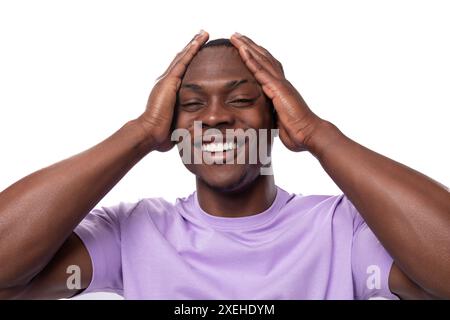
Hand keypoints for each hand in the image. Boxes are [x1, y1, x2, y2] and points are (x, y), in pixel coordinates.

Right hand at [136, 30, 208, 151]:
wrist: (149, 133)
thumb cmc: (162, 134)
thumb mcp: (176, 125)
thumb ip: (183, 122)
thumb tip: (195, 131)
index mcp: (167, 92)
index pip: (180, 72)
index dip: (188, 60)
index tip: (197, 52)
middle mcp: (165, 82)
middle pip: (181, 60)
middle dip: (191, 48)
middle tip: (201, 36)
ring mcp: (166, 80)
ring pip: (182, 57)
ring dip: (193, 44)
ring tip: (203, 33)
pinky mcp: (169, 81)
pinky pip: (183, 61)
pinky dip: (192, 50)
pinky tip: (200, 41)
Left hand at [230, 33, 323, 151]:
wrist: (309, 134)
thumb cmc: (296, 132)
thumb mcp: (278, 122)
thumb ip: (271, 115)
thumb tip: (265, 119)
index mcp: (280, 90)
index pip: (266, 68)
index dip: (255, 57)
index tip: (244, 48)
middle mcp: (280, 83)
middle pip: (263, 58)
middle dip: (249, 46)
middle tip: (237, 35)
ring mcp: (280, 84)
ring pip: (261, 59)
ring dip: (247, 47)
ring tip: (236, 36)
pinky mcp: (278, 89)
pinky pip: (261, 71)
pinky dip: (251, 59)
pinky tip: (242, 50)